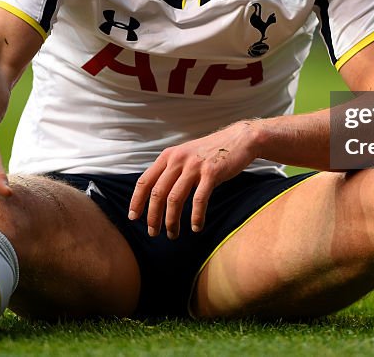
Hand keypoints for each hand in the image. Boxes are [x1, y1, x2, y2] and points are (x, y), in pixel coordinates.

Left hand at [128, 121, 259, 238]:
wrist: (239, 139)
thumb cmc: (211, 152)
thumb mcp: (185, 155)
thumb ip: (170, 169)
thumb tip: (155, 194)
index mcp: (168, 156)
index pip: (145, 181)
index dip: (137, 201)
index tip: (134, 218)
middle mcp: (178, 159)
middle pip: (157, 193)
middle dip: (153, 217)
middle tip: (153, 233)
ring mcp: (194, 166)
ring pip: (175, 199)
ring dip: (171, 221)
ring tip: (173, 234)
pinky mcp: (212, 173)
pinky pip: (199, 200)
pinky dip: (196, 217)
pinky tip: (196, 227)